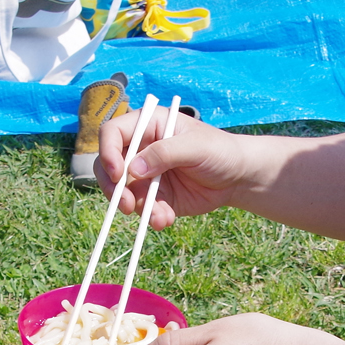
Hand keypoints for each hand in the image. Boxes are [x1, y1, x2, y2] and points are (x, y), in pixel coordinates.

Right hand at [98, 109, 260, 228]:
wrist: (237, 177)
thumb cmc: (219, 151)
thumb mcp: (196, 146)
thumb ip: (165, 153)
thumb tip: (133, 169)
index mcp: (147, 125)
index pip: (112, 133)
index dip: (107, 151)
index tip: (118, 173)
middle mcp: (140, 149)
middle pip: (108, 166)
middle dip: (114, 188)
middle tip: (126, 205)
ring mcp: (145, 174)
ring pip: (123, 192)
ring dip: (138, 208)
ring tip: (161, 216)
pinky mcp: (154, 196)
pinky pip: (142, 209)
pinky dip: (151, 217)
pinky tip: (167, 219)